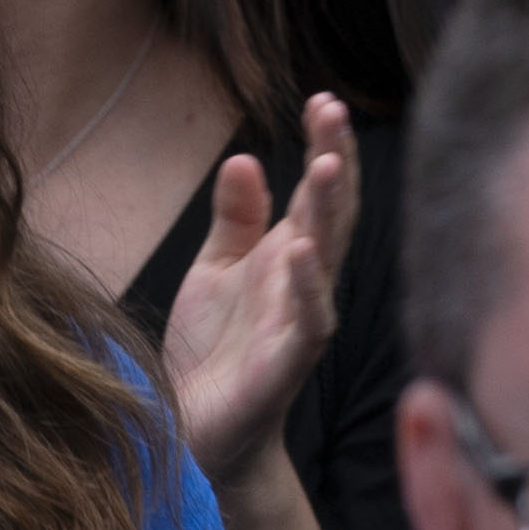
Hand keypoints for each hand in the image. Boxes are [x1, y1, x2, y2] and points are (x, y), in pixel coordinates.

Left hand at [160, 96, 354, 491]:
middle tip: (333, 110)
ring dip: (328, 215)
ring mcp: (299, 324)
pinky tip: (299, 250)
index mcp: (288, 259)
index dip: (324, 147)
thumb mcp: (216, 270)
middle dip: (336, 162)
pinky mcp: (285, 365)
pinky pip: (306, 322)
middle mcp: (304, 286)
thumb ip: (236, 219)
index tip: (324, 99)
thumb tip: (247, 158)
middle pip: (330, 216)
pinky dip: (305, 285)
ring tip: (327, 164)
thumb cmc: (211, 351)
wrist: (192, 430)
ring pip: (326, 261)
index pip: (316, 194)